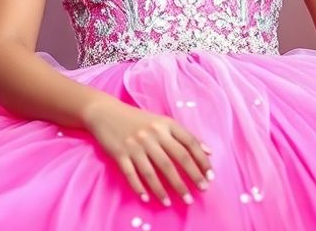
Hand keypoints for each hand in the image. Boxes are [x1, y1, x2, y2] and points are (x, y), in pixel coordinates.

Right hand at [81, 97, 212, 205]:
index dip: (201, 161)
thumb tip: (209, 152)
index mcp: (165, 124)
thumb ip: (184, 136)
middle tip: (199, 193)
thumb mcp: (162, 122)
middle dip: (189, 178)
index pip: (189, 143)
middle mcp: (152, 134)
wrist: (105, 112)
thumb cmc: (138, 119)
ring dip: (163, 190)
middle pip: (174, 160)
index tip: (210, 177)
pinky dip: (139, 188)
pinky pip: (132, 174)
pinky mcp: (120, 154)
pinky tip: (147, 199)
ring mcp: (135, 145)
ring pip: (153, 172)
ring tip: (171, 203)